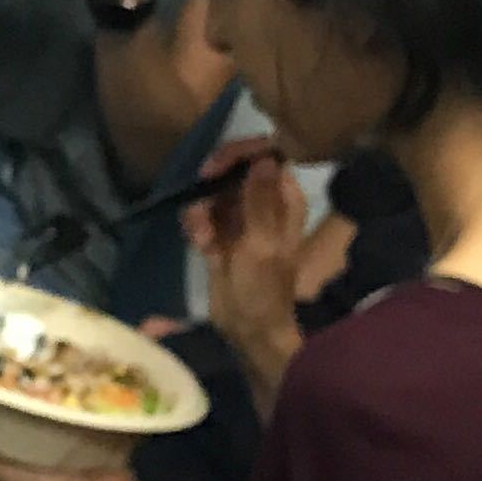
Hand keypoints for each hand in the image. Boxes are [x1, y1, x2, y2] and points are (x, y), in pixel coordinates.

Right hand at [187, 143, 320, 381]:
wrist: (247, 327)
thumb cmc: (263, 287)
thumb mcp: (262, 243)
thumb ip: (260, 200)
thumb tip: (265, 157)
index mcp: (285, 199)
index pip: (268, 155)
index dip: (242, 153)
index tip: (217, 166)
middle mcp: (264, 201)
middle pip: (234, 167)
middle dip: (213, 183)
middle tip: (201, 197)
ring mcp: (240, 216)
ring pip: (213, 191)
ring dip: (201, 210)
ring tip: (202, 237)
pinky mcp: (220, 232)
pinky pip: (202, 213)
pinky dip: (197, 225)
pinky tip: (200, 245)